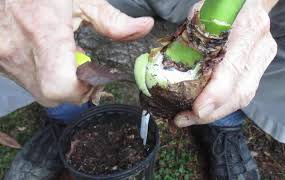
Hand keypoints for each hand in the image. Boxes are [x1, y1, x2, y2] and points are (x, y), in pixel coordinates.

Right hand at [0, 0, 153, 106]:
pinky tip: (48, 56)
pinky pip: (26, 82)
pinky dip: (42, 76)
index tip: (91, 76)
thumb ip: (114, 19)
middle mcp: (18, 50)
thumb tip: (145, 28)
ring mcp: (4, 58)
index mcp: (44, 31)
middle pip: (52, 96)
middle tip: (83, 69)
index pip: (60, 86)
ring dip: (58, 83)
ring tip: (64, 58)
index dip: (81, 89)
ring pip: (39, 92)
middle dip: (74, 90)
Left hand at [174, 0, 276, 126]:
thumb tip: (164, 71)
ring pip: (243, 96)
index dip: (214, 95)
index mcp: (243, 28)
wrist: (247, 2)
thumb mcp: (199, 16)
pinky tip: (206, 109)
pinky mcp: (261, 66)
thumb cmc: (218, 7)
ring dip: (216, 112)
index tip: (196, 111)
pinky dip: (223, 104)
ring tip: (190, 117)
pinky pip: (244, 92)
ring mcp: (263, 57)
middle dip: (211, 113)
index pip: (231, 69)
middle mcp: (259, 45)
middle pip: (240, 92)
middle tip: (184, 119)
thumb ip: (187, 41)